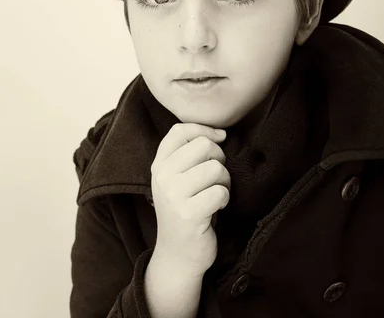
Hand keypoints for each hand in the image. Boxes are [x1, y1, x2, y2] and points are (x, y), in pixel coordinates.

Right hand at [150, 123, 229, 276]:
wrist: (178, 254)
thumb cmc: (185, 209)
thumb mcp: (176, 178)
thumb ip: (188, 153)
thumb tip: (221, 133)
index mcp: (159, 164)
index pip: (180, 130)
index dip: (204, 129)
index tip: (220, 139)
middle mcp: (162, 177)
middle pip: (204, 146)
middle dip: (219, 159)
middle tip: (216, 177)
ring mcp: (173, 196)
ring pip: (215, 168)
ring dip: (225, 181)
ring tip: (216, 193)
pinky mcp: (188, 214)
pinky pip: (220, 192)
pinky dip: (225, 199)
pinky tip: (217, 207)